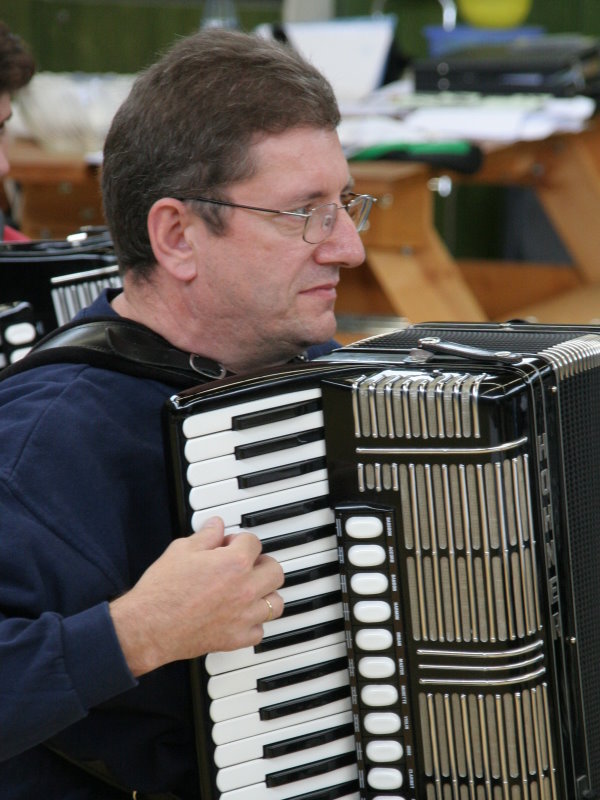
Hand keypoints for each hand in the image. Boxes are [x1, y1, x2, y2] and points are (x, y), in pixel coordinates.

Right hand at [109, 517, 283, 675]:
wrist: (149, 627)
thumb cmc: (163, 590)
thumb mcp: (181, 550)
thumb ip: (205, 536)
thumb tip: (216, 526)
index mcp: (235, 563)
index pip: (254, 542)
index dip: (239, 540)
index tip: (228, 545)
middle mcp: (246, 589)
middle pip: (275, 571)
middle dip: (261, 563)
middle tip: (246, 565)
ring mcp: (244, 616)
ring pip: (275, 603)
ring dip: (265, 594)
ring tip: (249, 590)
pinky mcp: (236, 638)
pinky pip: (260, 631)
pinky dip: (253, 623)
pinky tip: (240, 615)